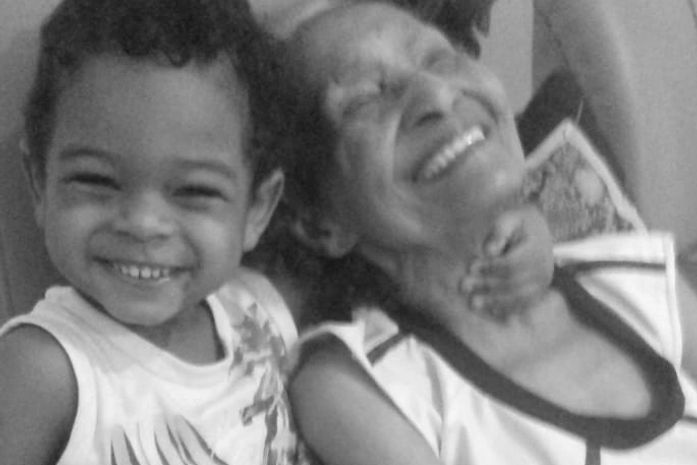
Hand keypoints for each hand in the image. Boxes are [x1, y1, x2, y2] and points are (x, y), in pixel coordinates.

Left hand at [462, 204, 553, 318]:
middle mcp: (543, 270)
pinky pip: (522, 305)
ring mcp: (542, 284)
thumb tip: (488, 251)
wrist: (539, 232)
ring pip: (518, 298)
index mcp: (537, 250)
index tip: (470, 267)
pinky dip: (506, 310)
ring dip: (494, 302)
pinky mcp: (538, 294)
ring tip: (473, 303)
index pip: (511, 264)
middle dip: (487, 286)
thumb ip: (499, 232)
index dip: (490, 267)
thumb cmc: (518, 224)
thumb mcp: (509, 220)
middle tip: (463, 286)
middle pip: (513, 283)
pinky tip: (489, 311)